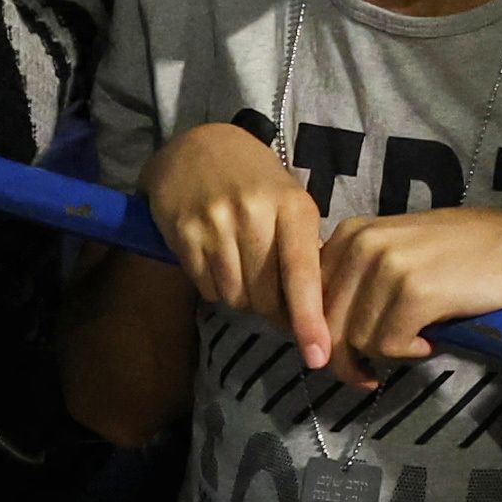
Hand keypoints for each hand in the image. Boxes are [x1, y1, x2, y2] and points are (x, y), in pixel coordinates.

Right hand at [148, 117, 328, 352]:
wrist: (198, 145)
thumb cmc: (256, 182)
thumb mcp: (290, 204)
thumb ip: (302, 253)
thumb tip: (313, 316)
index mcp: (294, 206)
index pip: (302, 274)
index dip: (310, 319)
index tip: (318, 356)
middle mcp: (256, 213)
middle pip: (267, 296)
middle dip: (272, 312)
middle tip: (273, 303)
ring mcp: (217, 223)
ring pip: (235, 296)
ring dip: (241, 298)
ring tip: (241, 269)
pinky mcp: (184, 233)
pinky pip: (206, 287)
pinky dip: (215, 286)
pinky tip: (217, 261)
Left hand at [306, 204, 501, 369]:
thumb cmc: (465, 259)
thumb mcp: (400, 254)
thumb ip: (359, 278)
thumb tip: (321, 330)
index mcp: (352, 233)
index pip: (308, 298)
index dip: (320, 336)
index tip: (336, 357)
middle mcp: (363, 243)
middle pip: (326, 323)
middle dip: (343, 358)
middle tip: (366, 375)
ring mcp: (388, 265)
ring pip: (357, 339)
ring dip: (385, 353)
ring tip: (417, 342)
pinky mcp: (414, 291)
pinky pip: (389, 346)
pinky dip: (410, 352)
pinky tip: (431, 341)